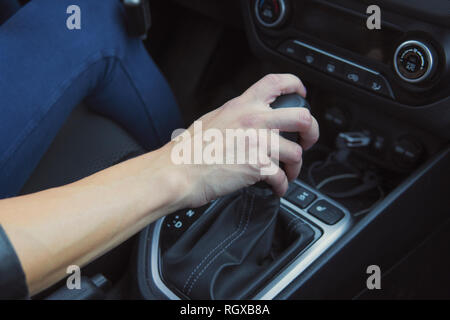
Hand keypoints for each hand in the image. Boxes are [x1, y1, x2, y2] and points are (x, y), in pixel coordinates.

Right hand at [165, 74, 318, 207]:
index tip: (302, 94)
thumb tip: (253, 118)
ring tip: (287, 173)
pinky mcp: (257, 167)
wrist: (177, 171)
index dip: (296, 85)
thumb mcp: (214, 119)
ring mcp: (257, 143)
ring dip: (295, 167)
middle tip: (307, 141)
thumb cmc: (189, 150)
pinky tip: (276, 187)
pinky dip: (282, 186)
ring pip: (296, 153)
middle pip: (302, 117)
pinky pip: (282, 177)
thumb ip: (238, 115)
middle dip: (312, 132)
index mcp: (242, 105)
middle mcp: (254, 120)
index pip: (277, 83)